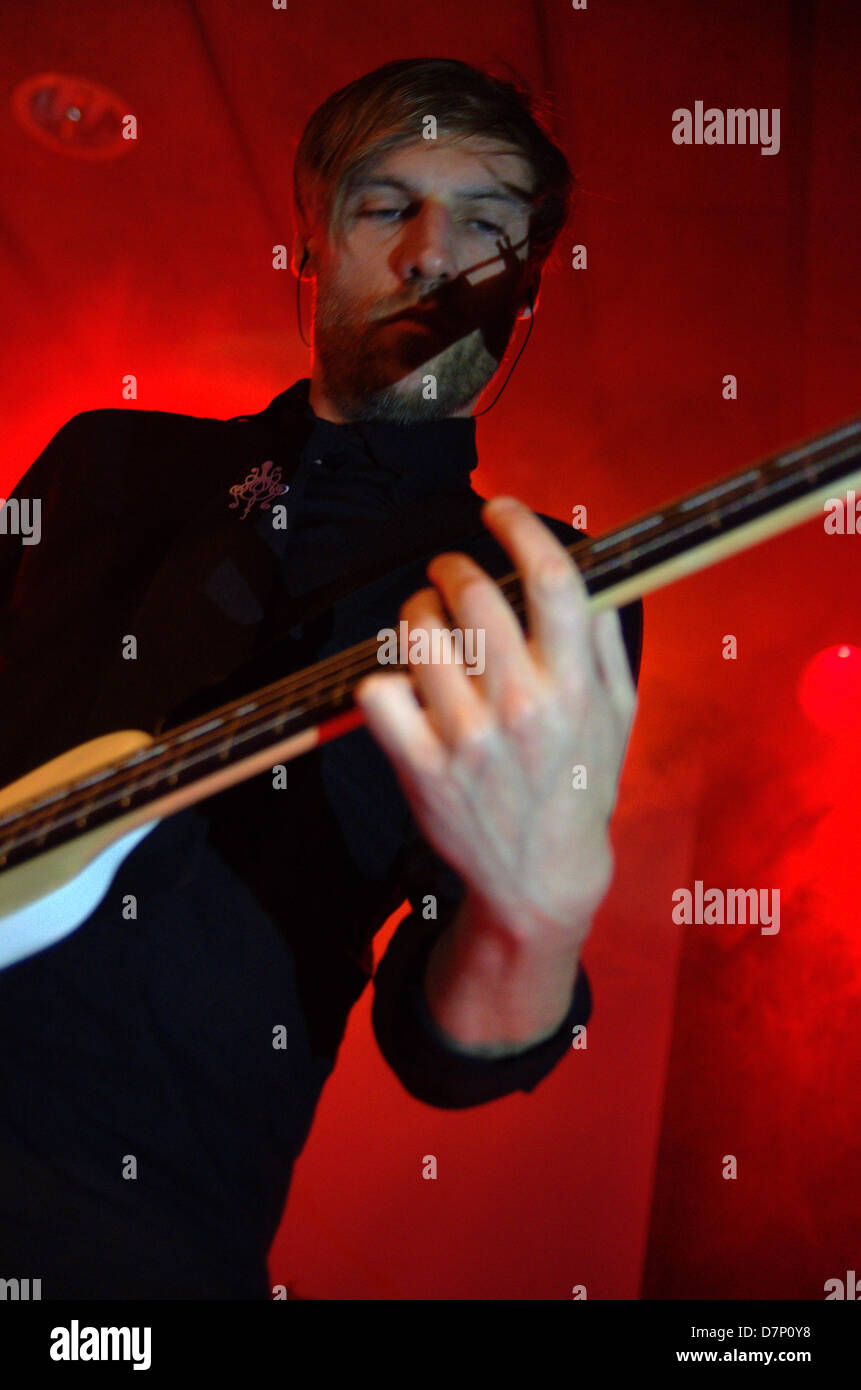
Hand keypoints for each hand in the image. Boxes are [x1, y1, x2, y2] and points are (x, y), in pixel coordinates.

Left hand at [355, 497, 636, 954]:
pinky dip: (383, 680)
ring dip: (416, 614)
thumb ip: (606, 644)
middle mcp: (523, 706)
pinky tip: (403, 687)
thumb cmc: (580, 787)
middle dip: (453, 567)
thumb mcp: (618, 716)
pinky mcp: (422, 769)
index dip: (520, 528)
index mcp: (576, 686)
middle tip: (449, 573)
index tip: (498, 508)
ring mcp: (467, 739)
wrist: (543, 878)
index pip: (553, 581)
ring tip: (426, 626)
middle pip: (473, 594)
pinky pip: (378, 692)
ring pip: (418, 633)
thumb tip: (590, 573)